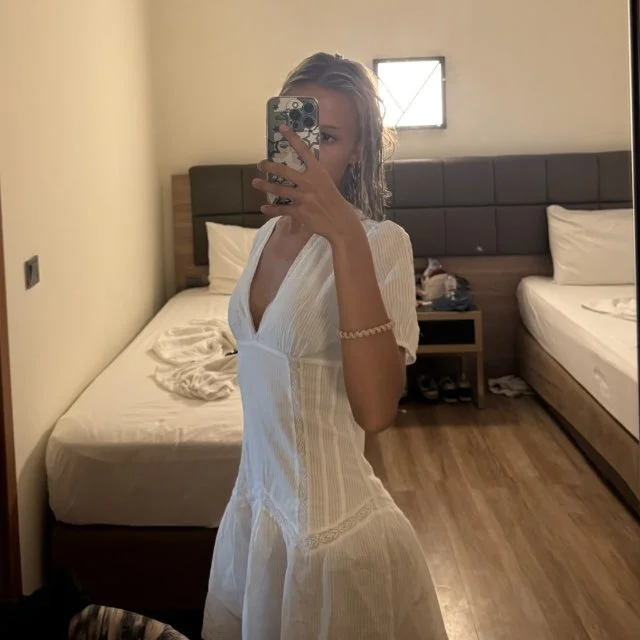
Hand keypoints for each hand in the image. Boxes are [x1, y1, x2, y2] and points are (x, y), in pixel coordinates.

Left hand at [251, 125, 359, 243]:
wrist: (341, 223)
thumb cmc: (335, 203)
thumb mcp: (327, 185)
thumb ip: (313, 178)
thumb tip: (301, 175)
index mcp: (318, 172)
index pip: (304, 151)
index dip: (292, 138)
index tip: (282, 128)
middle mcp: (309, 182)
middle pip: (285, 171)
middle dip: (269, 167)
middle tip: (260, 164)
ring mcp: (304, 198)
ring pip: (279, 190)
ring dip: (265, 186)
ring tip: (255, 182)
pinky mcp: (300, 212)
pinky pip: (282, 210)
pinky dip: (271, 210)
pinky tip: (263, 209)